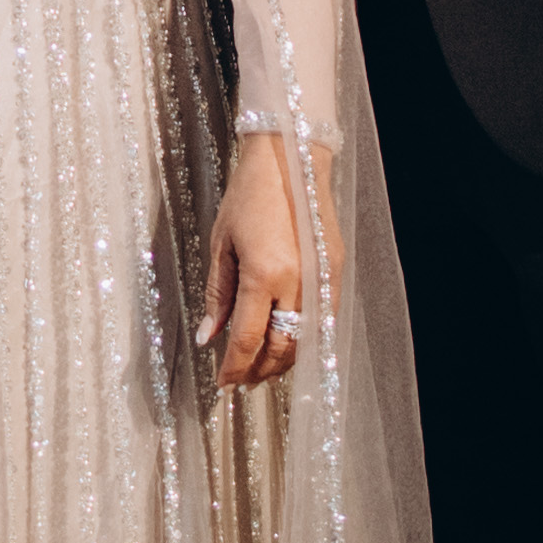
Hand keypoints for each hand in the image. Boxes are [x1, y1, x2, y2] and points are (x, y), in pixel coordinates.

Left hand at [197, 128, 342, 390]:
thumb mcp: (221, 243)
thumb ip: (217, 295)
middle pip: (280, 349)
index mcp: (263, 275)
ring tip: (260, 367)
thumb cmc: (248, 195)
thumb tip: (207, 338)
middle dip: (258, 371)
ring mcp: (322, 280)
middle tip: (240, 381)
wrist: (290, 159)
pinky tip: (287, 343)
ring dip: (282, 361)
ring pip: (304, 340)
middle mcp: (297, 283)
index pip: (247, 339)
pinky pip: (321, 321)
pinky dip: (304, 339)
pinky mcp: (336, 273)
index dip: (233, 367)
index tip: (221, 383)